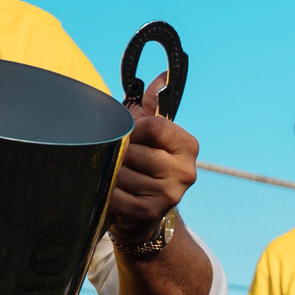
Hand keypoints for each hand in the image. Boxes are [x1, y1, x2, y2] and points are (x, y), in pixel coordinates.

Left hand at [107, 77, 197, 247]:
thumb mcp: (153, 136)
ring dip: (111, 171)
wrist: (145, 216)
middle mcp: (185, 172)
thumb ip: (152, 107)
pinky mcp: (147, 213)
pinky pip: (114, 192)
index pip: (154, 126)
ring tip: (116, 174)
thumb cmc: (146, 166)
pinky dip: (106, 189)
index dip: (132, 127)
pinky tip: (112, 190)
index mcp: (188, 147)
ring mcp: (168, 195)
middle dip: (119, 151)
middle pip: (134, 149)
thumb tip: (159, 78)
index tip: (127, 133)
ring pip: (121, 170)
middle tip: (117, 156)